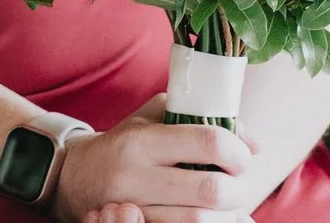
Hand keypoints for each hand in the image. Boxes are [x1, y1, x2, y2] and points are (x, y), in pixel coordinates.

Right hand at [54, 96, 256, 222]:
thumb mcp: (151, 118)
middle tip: (236, 185)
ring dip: (226, 214)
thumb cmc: (123, 144)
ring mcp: (134, 207)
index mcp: (142, 140)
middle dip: (238, 190)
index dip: (237, 152)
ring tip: (225, 204)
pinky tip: (210, 215)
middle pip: (211, 190)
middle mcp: (136, 174)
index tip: (240, 157)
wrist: (75, 177)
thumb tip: (254, 143)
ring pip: (200, 220)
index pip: (207, 141)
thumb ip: (200, 118)